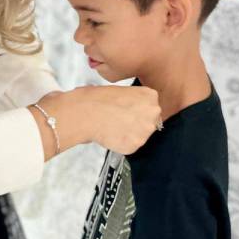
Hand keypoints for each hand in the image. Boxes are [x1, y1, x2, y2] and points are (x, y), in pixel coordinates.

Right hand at [32, 86, 160, 159]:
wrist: (84, 112)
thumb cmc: (96, 99)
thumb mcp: (122, 91)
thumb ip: (134, 102)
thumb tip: (134, 114)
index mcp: (151, 96)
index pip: (151, 108)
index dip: (136, 111)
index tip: (125, 111)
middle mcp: (153, 112)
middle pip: (150, 123)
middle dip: (136, 124)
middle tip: (118, 120)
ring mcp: (145, 130)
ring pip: (140, 136)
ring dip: (129, 135)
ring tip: (112, 127)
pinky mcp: (135, 145)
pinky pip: (130, 147)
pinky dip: (120, 144)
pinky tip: (111, 135)